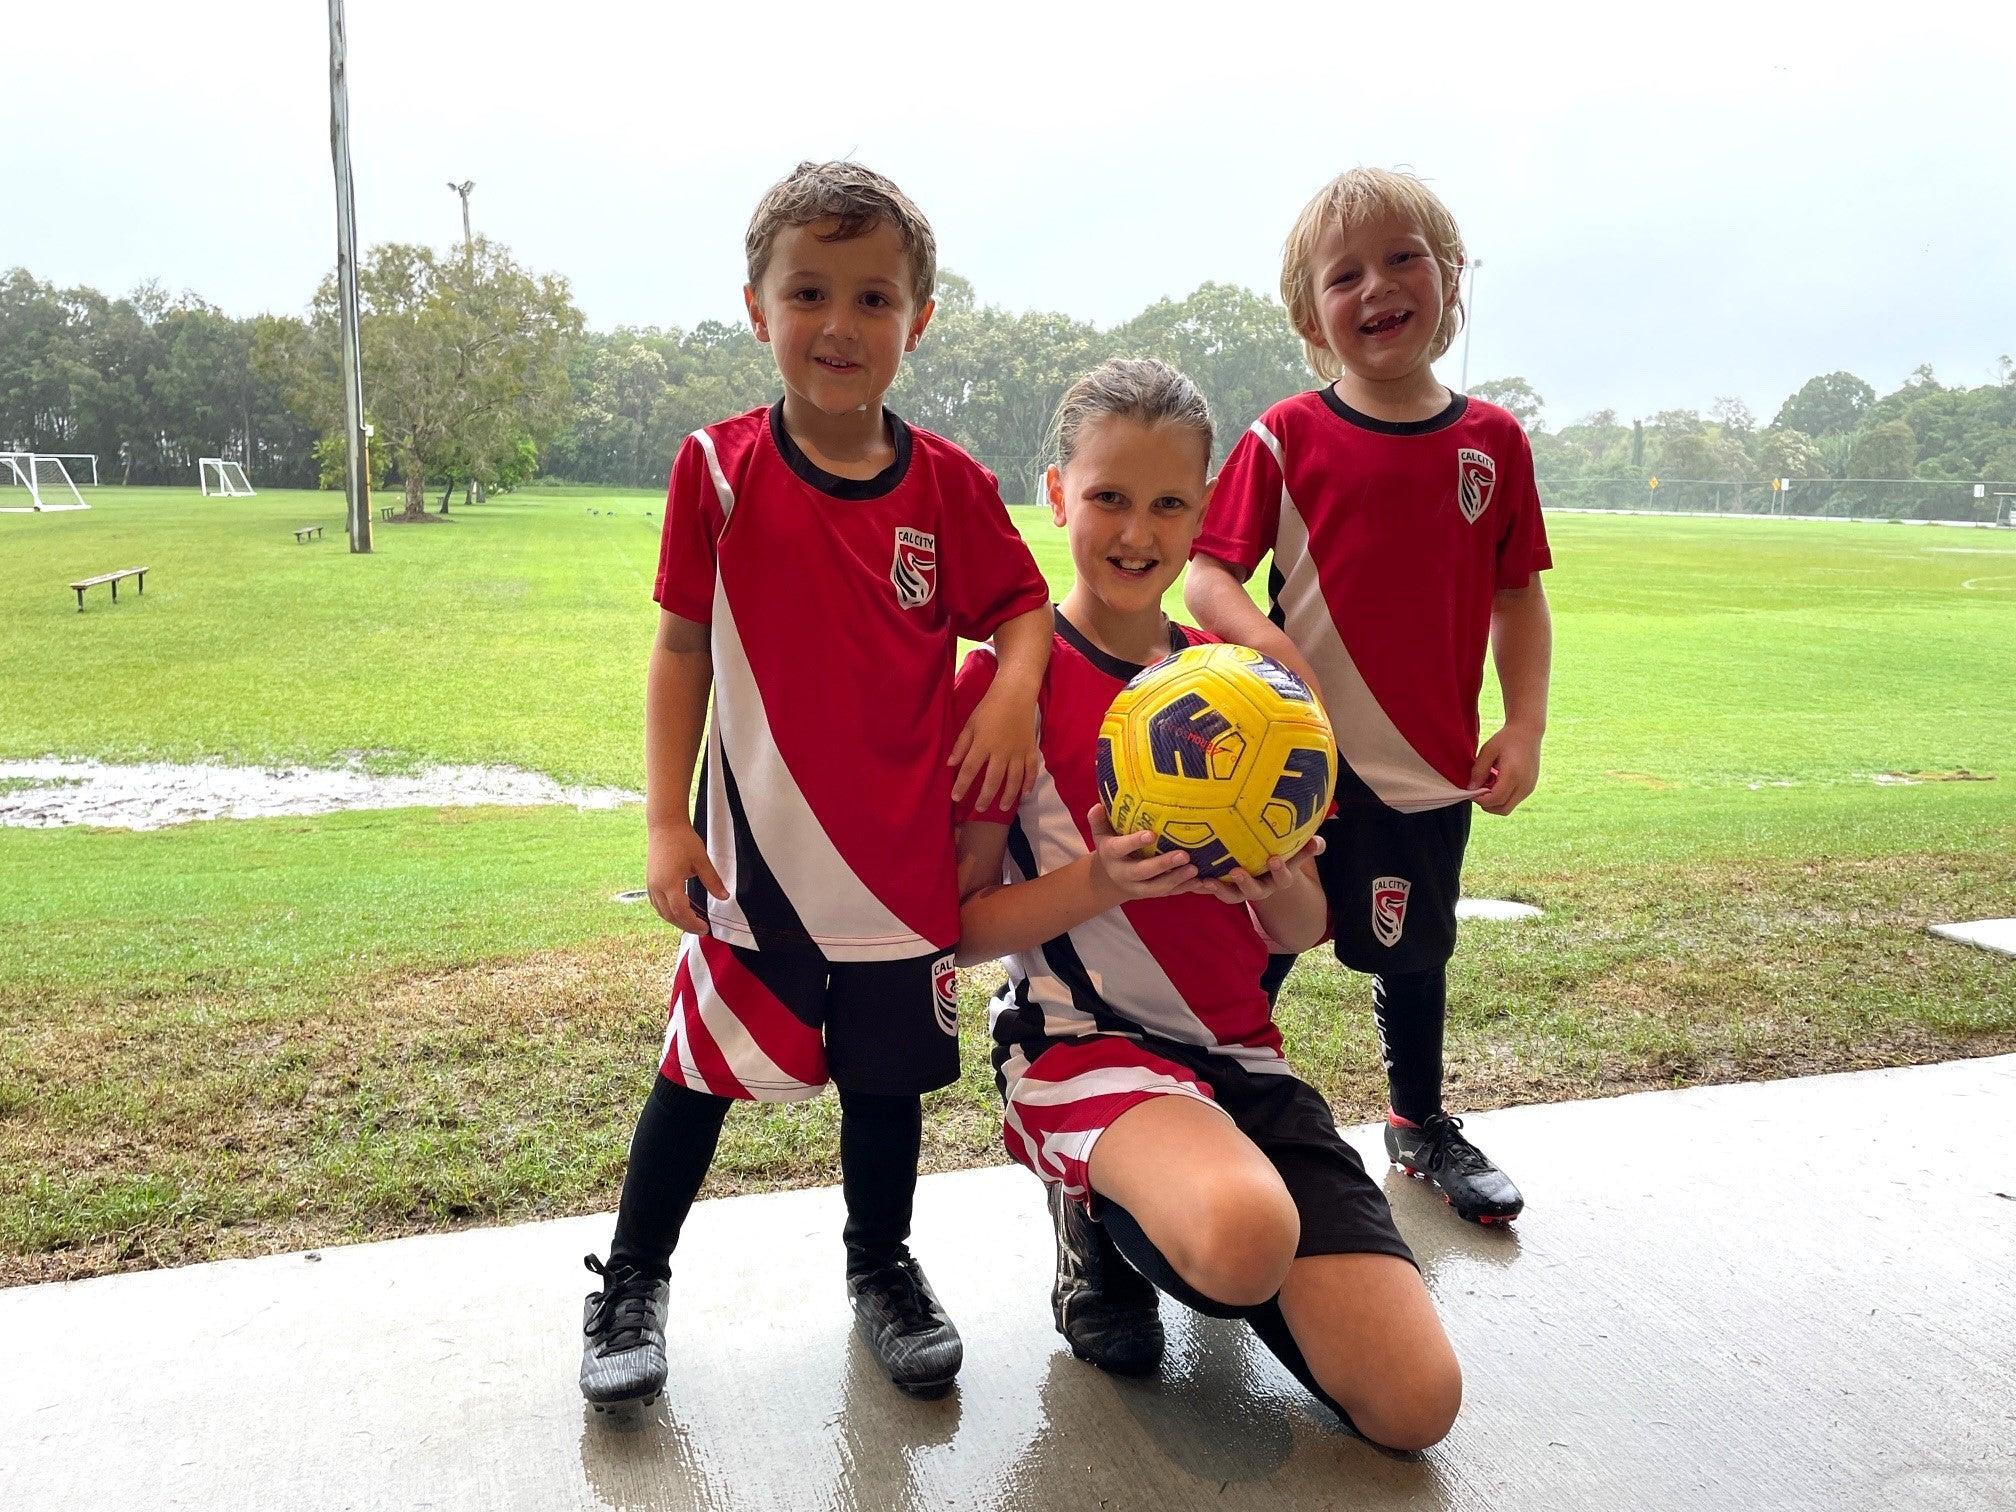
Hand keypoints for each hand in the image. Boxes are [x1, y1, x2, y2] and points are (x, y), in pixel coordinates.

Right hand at [646, 819, 727, 932]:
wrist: (665, 826)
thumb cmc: (683, 840)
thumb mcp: (701, 860)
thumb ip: (713, 881)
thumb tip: (724, 897)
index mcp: (670, 883)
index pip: (681, 912)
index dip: (693, 923)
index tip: (705, 928)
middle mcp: (657, 887)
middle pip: (670, 915)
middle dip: (685, 925)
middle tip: (701, 930)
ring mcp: (651, 885)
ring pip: (661, 911)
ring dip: (676, 920)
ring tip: (691, 923)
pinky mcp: (650, 881)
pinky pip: (657, 904)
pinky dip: (667, 912)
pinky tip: (678, 912)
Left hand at [949, 687, 1038, 812]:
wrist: (1015, 694)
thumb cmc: (988, 708)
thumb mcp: (970, 724)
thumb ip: (961, 745)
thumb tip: (951, 764)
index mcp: (983, 744)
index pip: (969, 770)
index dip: (962, 785)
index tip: (956, 797)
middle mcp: (1001, 751)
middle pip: (993, 780)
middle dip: (985, 796)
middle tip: (980, 809)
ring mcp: (1018, 752)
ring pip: (1014, 779)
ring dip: (1009, 795)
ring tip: (1003, 807)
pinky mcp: (1031, 749)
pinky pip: (1031, 770)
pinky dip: (1029, 782)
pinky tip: (1025, 793)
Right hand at [1086, 805, 1197, 903]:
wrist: (1109, 880)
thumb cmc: (1110, 847)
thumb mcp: (1100, 834)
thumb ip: (1099, 820)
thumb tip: (1098, 805)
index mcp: (1112, 855)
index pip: (1120, 848)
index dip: (1135, 842)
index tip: (1151, 834)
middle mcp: (1124, 873)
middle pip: (1143, 871)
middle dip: (1163, 864)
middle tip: (1184, 855)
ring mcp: (1138, 886)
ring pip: (1158, 887)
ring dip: (1177, 879)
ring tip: (1194, 869)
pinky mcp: (1152, 893)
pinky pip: (1169, 893)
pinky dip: (1184, 888)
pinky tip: (1200, 882)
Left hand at [1179, 834, 1324, 903]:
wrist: (1265, 873)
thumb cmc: (1280, 856)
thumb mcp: (1294, 852)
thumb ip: (1307, 848)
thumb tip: (1320, 842)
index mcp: (1278, 880)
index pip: (1283, 878)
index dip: (1280, 871)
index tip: (1275, 858)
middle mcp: (1259, 889)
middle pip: (1253, 892)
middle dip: (1245, 883)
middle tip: (1237, 871)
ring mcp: (1240, 891)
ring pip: (1230, 895)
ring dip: (1219, 889)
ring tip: (1207, 881)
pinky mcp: (1223, 889)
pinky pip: (1212, 890)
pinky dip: (1201, 886)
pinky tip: (1189, 879)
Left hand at [1471, 726, 1541, 814]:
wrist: (1528, 731)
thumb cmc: (1506, 738)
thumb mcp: (1488, 750)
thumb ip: (1479, 771)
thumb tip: (1471, 789)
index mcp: (1513, 775)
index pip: (1495, 799)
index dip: (1480, 800)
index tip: (1471, 792)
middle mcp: (1524, 785)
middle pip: (1503, 809)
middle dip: (1487, 805)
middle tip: (1478, 791)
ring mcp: (1529, 787)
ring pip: (1508, 807)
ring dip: (1495, 801)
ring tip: (1488, 784)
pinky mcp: (1530, 787)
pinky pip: (1514, 800)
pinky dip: (1503, 797)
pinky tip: (1497, 782)